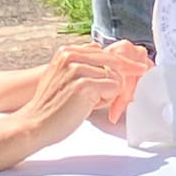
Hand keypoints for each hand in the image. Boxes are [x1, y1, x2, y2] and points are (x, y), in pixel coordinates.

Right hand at [15, 40, 148, 144]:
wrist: (35, 124)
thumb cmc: (52, 106)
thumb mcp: (63, 76)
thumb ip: (82, 65)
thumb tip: (106, 60)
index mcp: (68, 51)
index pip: (106, 52)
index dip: (124, 63)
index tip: (141, 67)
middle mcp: (73, 55)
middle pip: (115, 61)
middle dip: (121, 79)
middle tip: (112, 94)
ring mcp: (78, 69)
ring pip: (116, 77)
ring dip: (107, 94)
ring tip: (86, 103)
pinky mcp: (85, 85)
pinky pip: (114, 88)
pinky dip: (106, 101)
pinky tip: (88, 107)